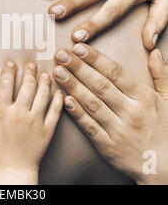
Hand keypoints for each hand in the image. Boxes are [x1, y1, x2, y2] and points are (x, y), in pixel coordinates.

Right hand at [0, 61, 62, 184]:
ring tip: (45, 74)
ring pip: (43, 95)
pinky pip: (56, 111)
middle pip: (27, 86)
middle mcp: (20, 114)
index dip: (8, 71)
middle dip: (29, 72)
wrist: (14, 168)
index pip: (6, 85)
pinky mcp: (48, 129)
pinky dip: (58, 99)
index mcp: (3, 112)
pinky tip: (58, 91)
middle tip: (31, 65)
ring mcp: (36, 122)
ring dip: (44, 82)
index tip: (11, 63)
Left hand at [53, 44, 167, 184]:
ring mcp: (119, 130)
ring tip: (57, 71)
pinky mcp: (108, 146)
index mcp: (145, 98)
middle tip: (60, 54)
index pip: (116, 73)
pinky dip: (76, 113)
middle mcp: (131, 112)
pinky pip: (89, 127)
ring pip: (91, 104)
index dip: (95, 59)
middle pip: (100, 85)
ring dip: (72, 86)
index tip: (78, 47)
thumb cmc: (165, 129)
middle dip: (78, 67)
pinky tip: (64, 99)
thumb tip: (154, 51)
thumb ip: (161, 74)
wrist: (165, 166)